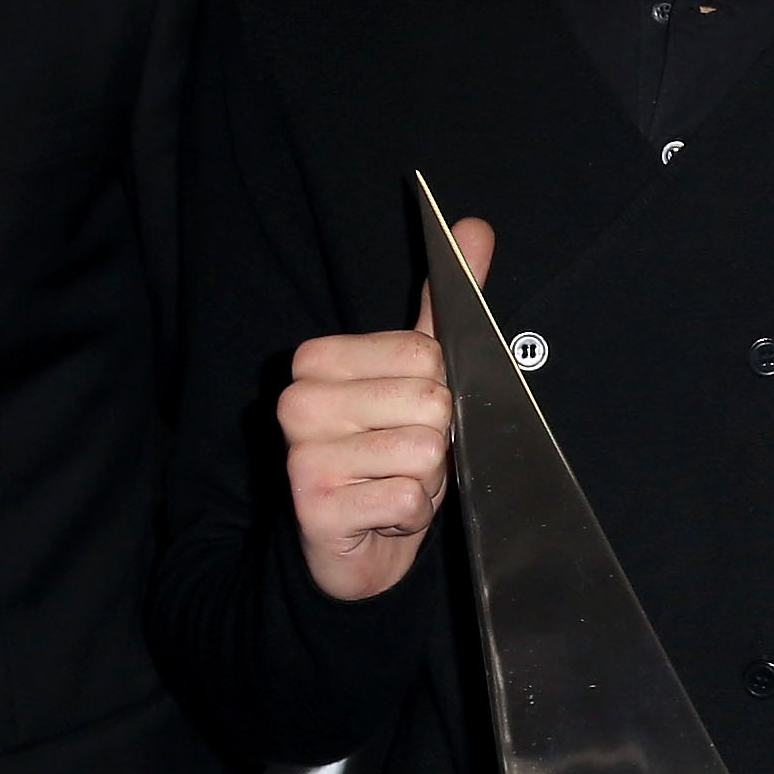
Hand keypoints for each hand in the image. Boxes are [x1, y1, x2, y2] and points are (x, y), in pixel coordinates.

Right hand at [282, 217, 490, 602]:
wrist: (350, 545)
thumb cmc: (384, 453)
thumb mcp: (416, 373)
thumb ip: (446, 303)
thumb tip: (474, 228)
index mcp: (317, 358)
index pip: (425, 354)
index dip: (439, 393)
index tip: (404, 415)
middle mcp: (298, 400)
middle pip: (431, 402)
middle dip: (435, 441)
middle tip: (400, 459)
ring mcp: (302, 454)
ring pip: (425, 451)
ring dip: (427, 480)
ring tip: (392, 484)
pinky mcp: (316, 506)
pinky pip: (410, 497)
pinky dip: (412, 513)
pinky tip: (382, 515)